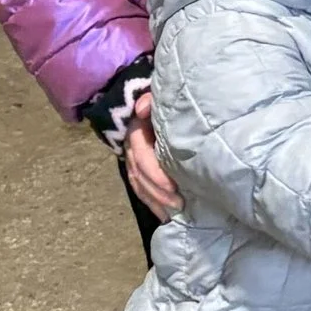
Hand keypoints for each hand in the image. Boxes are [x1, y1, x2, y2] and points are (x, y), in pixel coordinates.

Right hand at [122, 91, 182, 219]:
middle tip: (179, 204)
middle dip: (158, 193)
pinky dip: (151, 202)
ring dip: (154, 201)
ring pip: (138, 185)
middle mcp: (131, 148)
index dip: (156, 174)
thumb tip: (142, 108)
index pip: (141, 158)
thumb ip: (150, 99)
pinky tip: (163, 214)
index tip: (173, 187)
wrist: (149, 104)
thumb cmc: (160, 103)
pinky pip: (139, 188)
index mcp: (136, 133)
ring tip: (171, 214)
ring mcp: (131, 160)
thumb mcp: (155, 96)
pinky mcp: (136, 168)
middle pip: (140, 176)